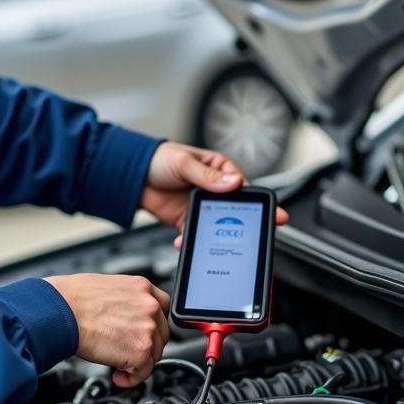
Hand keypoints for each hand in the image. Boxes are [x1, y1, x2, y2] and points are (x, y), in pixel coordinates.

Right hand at [44, 273, 168, 387]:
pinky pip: (144, 372)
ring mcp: (147, 328)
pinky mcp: (140, 350)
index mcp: (141, 287)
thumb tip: (122, 315)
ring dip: (138, 362)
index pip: (162, 307)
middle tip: (126, 351)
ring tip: (118, 364)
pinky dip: (132, 378)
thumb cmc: (70, 298)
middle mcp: (149, 305)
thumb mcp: (105, 287)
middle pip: (161, 333)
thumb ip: (124, 300)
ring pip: (154, 354)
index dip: (152, 323)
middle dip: (145, 344)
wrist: (60, 311)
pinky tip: (118, 376)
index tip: (143, 332)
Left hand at [140, 142, 289, 239]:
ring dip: (216, 235)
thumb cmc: (160, 159)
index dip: (257, 201)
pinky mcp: (186, 220)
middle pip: (235, 209)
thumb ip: (207, 175)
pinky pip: (195, 234)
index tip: (272, 212)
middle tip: (261, 234)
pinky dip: (192, 240)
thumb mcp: (184, 163)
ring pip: (216, 225)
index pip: (243, 187)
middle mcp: (214, 189)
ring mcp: (201, 206)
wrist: (132, 176)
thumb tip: (233, 182)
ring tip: (216, 243)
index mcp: (219, 169)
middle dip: (246, 223)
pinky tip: (185, 242)